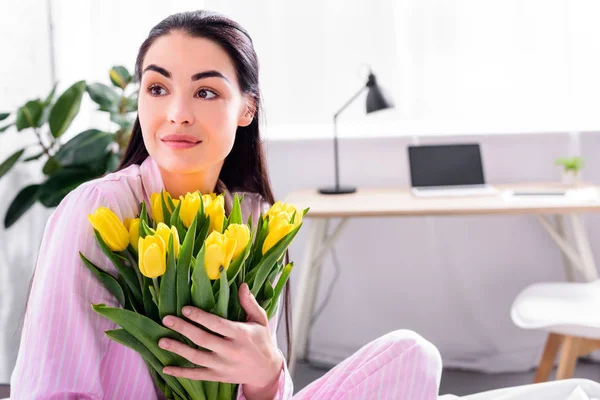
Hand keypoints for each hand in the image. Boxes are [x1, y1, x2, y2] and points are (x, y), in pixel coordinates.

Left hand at [158, 283, 282, 393]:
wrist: (267, 371)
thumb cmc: (262, 341)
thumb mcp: (260, 320)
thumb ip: (249, 303)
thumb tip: (242, 285)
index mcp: (241, 334)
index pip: (216, 324)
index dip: (199, 316)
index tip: (184, 309)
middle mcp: (231, 350)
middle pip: (202, 339)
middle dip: (183, 328)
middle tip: (166, 320)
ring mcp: (223, 366)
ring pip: (196, 357)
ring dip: (177, 349)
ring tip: (161, 341)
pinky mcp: (218, 377)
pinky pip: (197, 375)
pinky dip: (181, 373)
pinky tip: (166, 368)